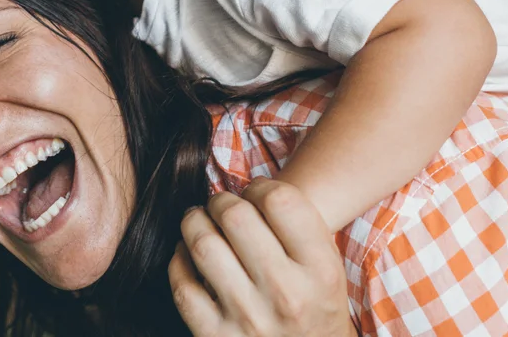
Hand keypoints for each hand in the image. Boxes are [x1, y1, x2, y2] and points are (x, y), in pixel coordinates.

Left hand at [169, 179, 355, 336]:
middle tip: (222, 206)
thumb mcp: (328, 270)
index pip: (280, 200)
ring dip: (194, 222)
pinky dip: (179, 262)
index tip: (254, 194)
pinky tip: (188, 257)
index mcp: (320, 271)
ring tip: (199, 222)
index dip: (260, 187)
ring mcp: (248, 318)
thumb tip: (246, 189)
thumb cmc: (315, 309)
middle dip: (221, 201)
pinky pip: (182, 285)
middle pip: (235, 215)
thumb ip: (297, 229)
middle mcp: (286, 294)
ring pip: (202, 243)